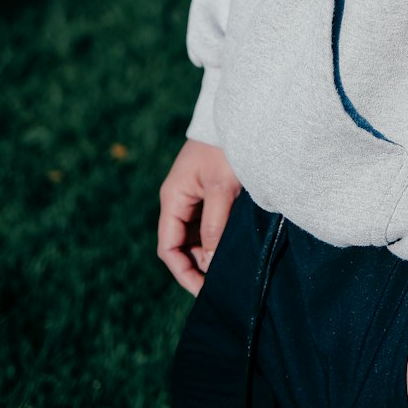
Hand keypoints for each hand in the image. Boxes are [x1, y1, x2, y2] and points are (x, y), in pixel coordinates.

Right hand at [158, 138, 241, 295]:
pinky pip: (207, 223)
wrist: (239, 117)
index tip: (203, 290)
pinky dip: (217, 237)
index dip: (184, 272)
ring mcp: (193, 196)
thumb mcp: (222, 189)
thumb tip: (208, 264)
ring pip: (196, 236)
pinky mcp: (208, 193)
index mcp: (173, 199)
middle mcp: (179, 200)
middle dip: (198, 265)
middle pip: (182, 245)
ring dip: (209, 252)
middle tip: (223, 282)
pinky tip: (233, 246)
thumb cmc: (226, 150)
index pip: (169, 248)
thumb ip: (214, 227)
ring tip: (231, 267)